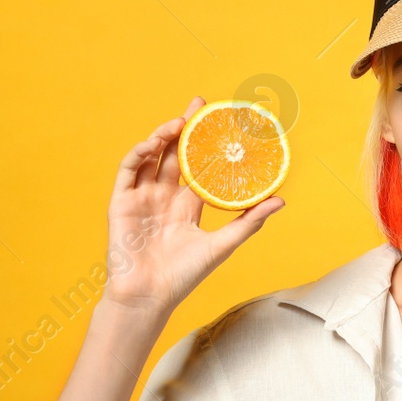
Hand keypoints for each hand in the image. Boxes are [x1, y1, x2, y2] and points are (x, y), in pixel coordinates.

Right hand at [102, 96, 284, 316]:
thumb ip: (249, 222)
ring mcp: (142, 198)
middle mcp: (164, 197)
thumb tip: (280, 200)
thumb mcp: (222, 244)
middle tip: (199, 104)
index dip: (206, 144)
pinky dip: (139, 153)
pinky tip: (155, 143)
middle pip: (174, 154)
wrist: (149, 296)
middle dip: (185, 128)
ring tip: (180, 122)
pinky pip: (128, 171)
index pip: (197, 166)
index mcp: (187, 206)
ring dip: (163, 136)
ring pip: (151, 157)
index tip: (220, 122)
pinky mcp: (121, 203)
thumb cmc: (184, 276)